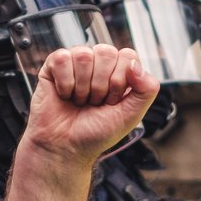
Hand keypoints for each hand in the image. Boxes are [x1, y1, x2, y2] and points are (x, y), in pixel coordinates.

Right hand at [24, 45, 157, 165]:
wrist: (65, 148)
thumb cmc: (96, 133)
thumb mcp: (131, 115)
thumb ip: (146, 90)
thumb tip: (136, 65)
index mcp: (118, 72)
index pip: (127, 55)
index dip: (120, 80)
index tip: (112, 101)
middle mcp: (98, 64)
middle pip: (106, 52)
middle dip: (101, 85)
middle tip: (94, 102)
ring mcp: (75, 63)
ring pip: (83, 55)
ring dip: (82, 86)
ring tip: (80, 100)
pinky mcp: (53, 66)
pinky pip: (62, 58)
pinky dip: (65, 83)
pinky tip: (65, 95)